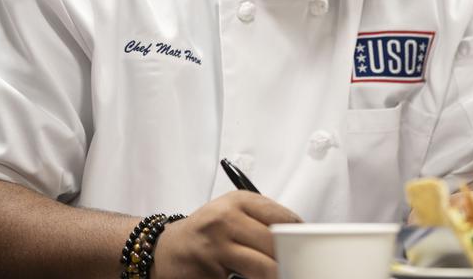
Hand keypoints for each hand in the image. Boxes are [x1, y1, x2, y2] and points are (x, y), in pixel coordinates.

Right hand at [154, 191, 301, 278]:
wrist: (165, 250)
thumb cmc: (205, 231)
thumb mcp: (230, 212)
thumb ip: (260, 219)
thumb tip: (298, 236)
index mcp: (237, 201)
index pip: (282, 217)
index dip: (299, 235)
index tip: (307, 245)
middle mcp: (226, 220)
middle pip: (275, 244)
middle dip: (289, 258)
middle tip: (298, 264)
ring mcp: (217, 247)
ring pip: (263, 268)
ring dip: (275, 274)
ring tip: (281, 274)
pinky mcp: (211, 272)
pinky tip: (252, 278)